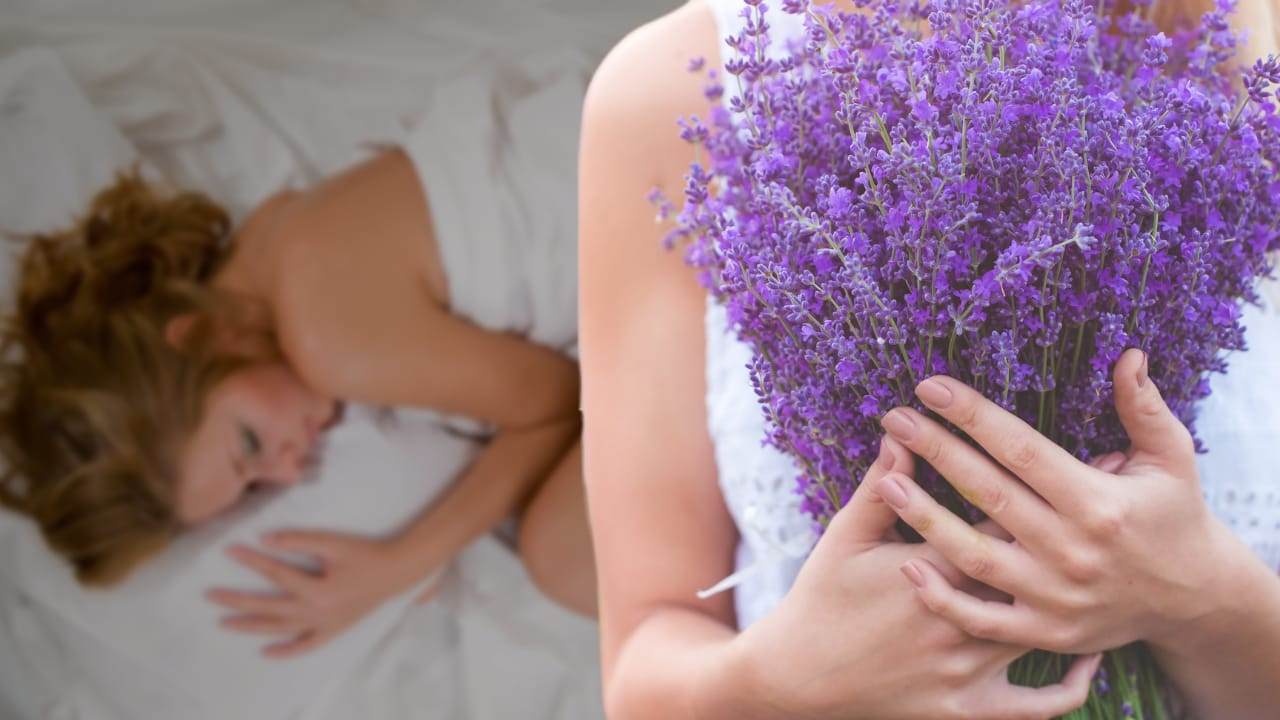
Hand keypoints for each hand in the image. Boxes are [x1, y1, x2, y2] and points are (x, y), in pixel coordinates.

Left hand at [207, 530, 424, 657]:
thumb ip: (299, 539)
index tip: (228, 550)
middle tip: (210, 595)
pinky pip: (305, 647)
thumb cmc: (365, 553)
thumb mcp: (333, 542)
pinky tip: (265, 651)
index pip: (276, 573)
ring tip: (224, 622)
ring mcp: (324, 626)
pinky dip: (286, 652)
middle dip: (237, 601)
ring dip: (250, 627)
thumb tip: (265, 539)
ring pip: (280, 629)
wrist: (396, 572)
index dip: (251, 560)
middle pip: (269, 607)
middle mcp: (318, 613)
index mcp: (319, 590)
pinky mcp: (332, 631)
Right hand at [738, 436, 1100, 719]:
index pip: (1001, 520)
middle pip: (1032, 570)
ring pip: (1041, 631)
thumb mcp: (846, 535)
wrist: (798, 676)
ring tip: (1111, 568)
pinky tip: (1090, 659)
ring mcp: (967, 670)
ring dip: (1078, 598)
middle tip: (1117, 503)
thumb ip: (881, 486)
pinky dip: (1070, 687)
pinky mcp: (967, 709)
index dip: (1045, 491)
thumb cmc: (820, 597)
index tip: (1087, 462)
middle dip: (1075, 533)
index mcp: (933, 570)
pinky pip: (1036, 706)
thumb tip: (904, 435)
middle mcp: (960, 621)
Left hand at [874, 348, 1243, 655]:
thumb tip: (1127, 354)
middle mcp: (1073, 549)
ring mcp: (1056, 595)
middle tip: (894, 419)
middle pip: (989, 494)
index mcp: (1098, 503)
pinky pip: (982, 618)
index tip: (929, 387)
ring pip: (975, 556)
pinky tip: (907, 567)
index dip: (972, 415)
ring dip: (926, 519)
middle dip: (936, 451)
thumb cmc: (1173, 516)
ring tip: (886, 482)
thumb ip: (1143, 409)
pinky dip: (943, 598)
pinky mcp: (1045, 631)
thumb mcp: (1172, 459)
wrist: (1193, 599)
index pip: (1020, 449)